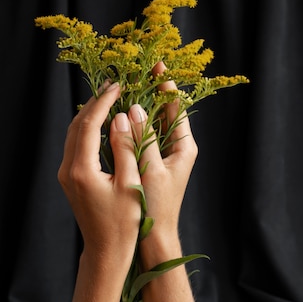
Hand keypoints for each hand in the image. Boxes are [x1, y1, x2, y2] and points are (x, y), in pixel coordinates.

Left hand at [58, 82, 140, 267]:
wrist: (106, 250)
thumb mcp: (131, 184)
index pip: (90, 124)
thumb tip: (122, 117)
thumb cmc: (124, 223)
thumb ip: (126, 148)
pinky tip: (102, 125)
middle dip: (94, 103)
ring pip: (73, 134)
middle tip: (114, 86)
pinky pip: (75, 146)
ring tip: (109, 99)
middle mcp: (68, 170)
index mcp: (82, 170)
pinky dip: (87, 130)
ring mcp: (65, 175)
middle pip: (77, 125)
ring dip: (89, 115)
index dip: (104, 101)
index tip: (119, 85)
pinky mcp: (69, 180)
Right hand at [129, 63, 197, 263]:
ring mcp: (164, 156)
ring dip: (140, 106)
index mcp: (183, 147)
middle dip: (151, 91)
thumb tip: (135, 110)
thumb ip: (144, 139)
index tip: (156, 64)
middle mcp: (176, 149)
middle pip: (164, 112)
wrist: (155, 237)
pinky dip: (133, 126)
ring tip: (127, 86)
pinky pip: (142, 138)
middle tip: (138, 69)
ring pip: (152, 124)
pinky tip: (119, 115)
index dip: (166, 86)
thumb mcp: (150, 170)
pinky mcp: (151, 165)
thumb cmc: (157, 207)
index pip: (177, 108)